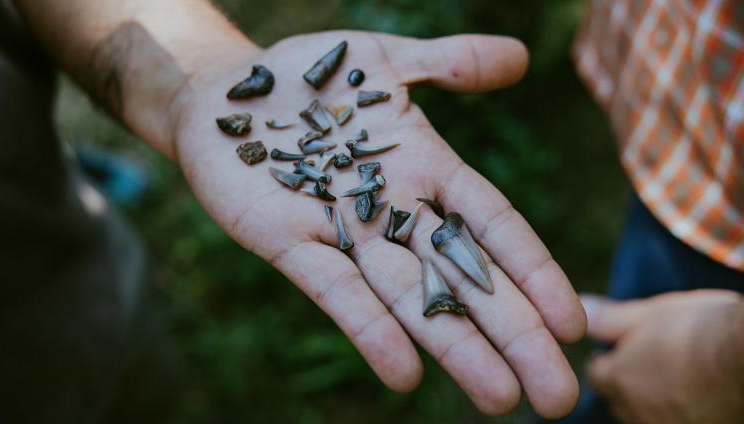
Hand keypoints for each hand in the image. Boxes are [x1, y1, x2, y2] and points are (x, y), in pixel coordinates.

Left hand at [173, 31, 584, 416]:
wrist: (224, 92)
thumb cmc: (307, 76)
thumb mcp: (386, 58)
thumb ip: (450, 64)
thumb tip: (520, 57)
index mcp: (425, 169)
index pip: (493, 227)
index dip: (533, 274)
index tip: (572, 324)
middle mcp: (393, 211)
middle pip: (463, 278)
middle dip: (512, 335)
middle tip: (555, 397)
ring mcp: (343, 232)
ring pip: (409, 295)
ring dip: (454, 347)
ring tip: (499, 398)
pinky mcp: (288, 241)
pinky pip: (334, 289)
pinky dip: (368, 329)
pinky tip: (403, 375)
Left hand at [584, 290, 743, 422]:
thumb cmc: (702, 328)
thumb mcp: (652, 312)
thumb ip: (612, 319)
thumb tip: (584, 308)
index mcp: (619, 379)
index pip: (596, 374)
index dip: (609, 359)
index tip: (624, 349)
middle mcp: (636, 412)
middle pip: (619, 400)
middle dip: (628, 383)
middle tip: (652, 362)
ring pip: (645, 417)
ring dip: (653, 402)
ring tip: (676, 379)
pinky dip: (680, 414)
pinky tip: (697, 397)